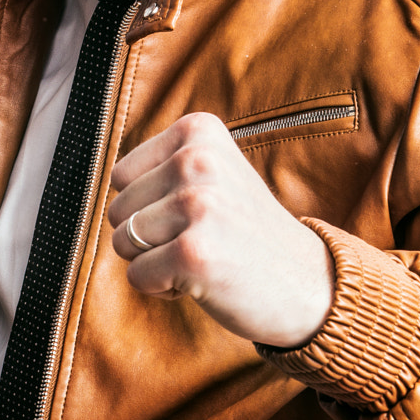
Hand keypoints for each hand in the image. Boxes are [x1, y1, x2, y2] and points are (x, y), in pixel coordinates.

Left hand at [106, 112, 332, 348]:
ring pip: (122, 243)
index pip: (121, 176)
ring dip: (155, 263)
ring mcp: (196, 204)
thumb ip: (163, 166)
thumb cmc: (248, 233)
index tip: (196, 214)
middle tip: (203, 240)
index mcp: (198, 131)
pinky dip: (162, 288)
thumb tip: (109, 179)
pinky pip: (137, 277)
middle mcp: (196, 159)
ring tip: (204, 257)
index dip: (149, 205)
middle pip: (118, 210)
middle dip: (150, 237)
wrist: (310, 283)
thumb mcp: (213, 174)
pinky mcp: (193, 252)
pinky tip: (204, 281)